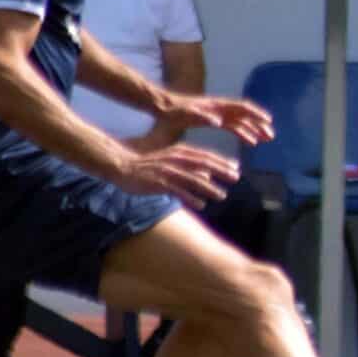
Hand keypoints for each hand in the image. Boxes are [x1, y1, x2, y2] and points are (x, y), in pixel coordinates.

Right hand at [112, 142, 240, 207]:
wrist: (121, 165)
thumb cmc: (148, 165)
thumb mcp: (171, 161)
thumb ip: (190, 167)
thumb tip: (208, 175)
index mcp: (180, 152)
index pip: (205, 156)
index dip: (221, 162)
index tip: (236, 168)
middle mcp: (176, 159)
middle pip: (204, 164)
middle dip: (221, 171)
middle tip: (236, 178)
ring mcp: (168, 171)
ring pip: (193, 179)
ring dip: (209, 188)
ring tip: (222, 196)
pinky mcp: (159, 182)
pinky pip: (178, 191)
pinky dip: (191, 197)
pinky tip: (201, 204)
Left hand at [157, 92, 274, 147]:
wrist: (161, 107)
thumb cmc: (172, 112)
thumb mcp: (185, 115)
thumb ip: (202, 117)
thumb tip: (219, 121)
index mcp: (216, 107)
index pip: (241, 108)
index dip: (255, 114)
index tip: (267, 122)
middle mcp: (220, 108)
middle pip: (245, 115)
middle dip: (258, 124)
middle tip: (270, 136)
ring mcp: (218, 113)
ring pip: (241, 121)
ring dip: (254, 129)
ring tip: (265, 139)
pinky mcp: (213, 119)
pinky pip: (233, 125)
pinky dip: (244, 132)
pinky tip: (249, 141)